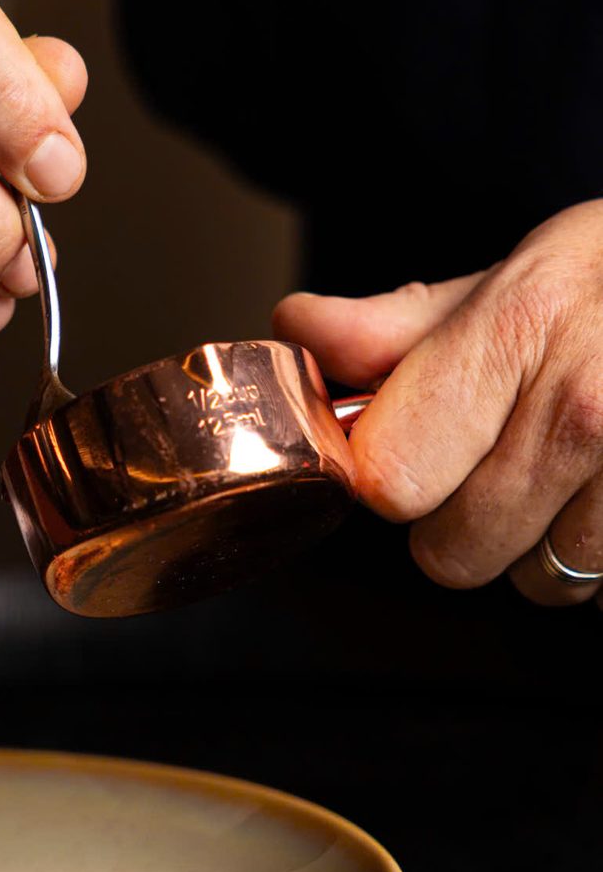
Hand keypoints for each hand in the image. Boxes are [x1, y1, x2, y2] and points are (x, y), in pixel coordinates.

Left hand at [273, 201, 602, 605]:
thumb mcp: (515, 278)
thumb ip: (398, 327)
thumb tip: (300, 330)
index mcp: (518, 331)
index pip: (389, 476)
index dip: (387, 472)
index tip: (409, 448)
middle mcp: (586, 408)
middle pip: (451, 551)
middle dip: (461, 518)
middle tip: (504, 457)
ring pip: (536, 584)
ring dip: (540, 546)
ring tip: (573, 472)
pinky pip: (601, 593)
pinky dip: (600, 558)